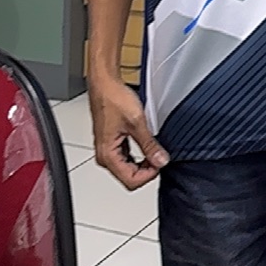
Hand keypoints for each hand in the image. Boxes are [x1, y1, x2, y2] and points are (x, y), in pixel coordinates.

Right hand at [89, 76, 168, 190]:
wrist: (104, 84)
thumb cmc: (113, 99)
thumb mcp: (137, 122)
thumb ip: (149, 144)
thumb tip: (161, 160)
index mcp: (107, 155)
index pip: (131, 181)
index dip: (149, 174)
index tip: (160, 162)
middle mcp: (104, 156)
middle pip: (129, 177)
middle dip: (147, 169)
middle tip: (159, 156)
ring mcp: (107, 150)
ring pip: (128, 168)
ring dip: (143, 162)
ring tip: (154, 149)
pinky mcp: (111, 143)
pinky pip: (126, 157)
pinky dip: (138, 155)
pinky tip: (145, 145)